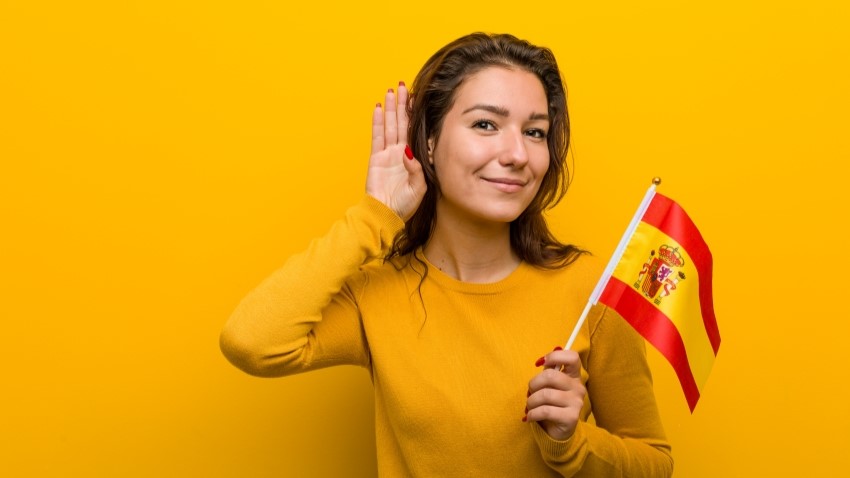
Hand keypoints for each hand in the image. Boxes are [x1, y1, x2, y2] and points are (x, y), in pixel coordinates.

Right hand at [365, 83, 426, 220]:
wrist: (386, 214)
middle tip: (403, 86)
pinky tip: (379, 109)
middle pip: (402, 123)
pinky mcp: (376, 158)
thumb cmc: (405, 204)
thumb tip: (409, 153)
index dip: (415, 115)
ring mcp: (388, 154)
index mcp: (414, 158)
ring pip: (390, 126)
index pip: (415, 131)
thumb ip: (417, 169)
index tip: (418, 98)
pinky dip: (378, 122)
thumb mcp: (419, 187)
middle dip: (402, 105)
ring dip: (391, 108)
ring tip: (391, 91)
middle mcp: (401, 152)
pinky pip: (377, 136)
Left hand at [525, 347, 586, 440]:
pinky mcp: (571, 417)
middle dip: (533, 384)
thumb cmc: (551, 404)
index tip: (541, 363)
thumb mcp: (550, 386)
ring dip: (531, 401)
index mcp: (574, 376)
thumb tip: (541, 361)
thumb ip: (548, 373)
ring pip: (546, 395)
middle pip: (551, 376)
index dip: (555, 356)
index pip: (572, 357)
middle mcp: (578, 387)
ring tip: (529, 406)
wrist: (558, 432)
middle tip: (530, 392)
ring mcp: (576, 402)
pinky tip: (530, 417)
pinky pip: (545, 411)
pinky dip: (532, 414)